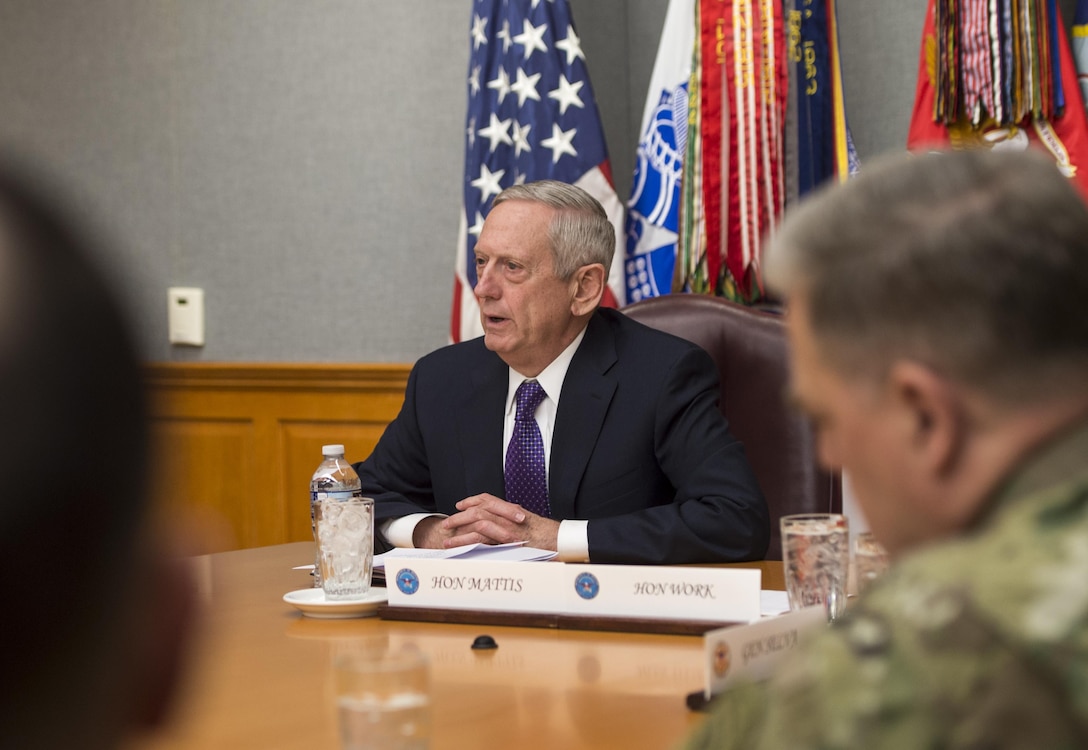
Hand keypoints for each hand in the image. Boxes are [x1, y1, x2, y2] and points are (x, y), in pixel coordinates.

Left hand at [438, 493, 558, 550]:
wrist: (561, 541)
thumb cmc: (549, 537)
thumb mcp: (531, 526)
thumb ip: (516, 524)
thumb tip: (505, 528)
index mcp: (513, 511)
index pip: (488, 499)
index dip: (472, 500)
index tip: (460, 504)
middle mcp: (509, 516)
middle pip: (479, 509)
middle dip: (460, 516)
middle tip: (448, 523)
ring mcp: (508, 527)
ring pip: (478, 522)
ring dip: (461, 530)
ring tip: (447, 539)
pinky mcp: (508, 540)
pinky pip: (485, 536)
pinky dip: (470, 538)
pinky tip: (461, 544)